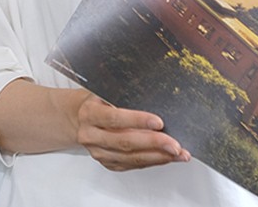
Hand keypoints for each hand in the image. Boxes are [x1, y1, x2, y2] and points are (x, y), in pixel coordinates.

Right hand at [75, 91, 189, 170]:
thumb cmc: (97, 103)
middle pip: (124, 142)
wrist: (79, 119)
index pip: (114, 118)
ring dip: (157, 157)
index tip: (159, 122)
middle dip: (153, 144)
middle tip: (174, 145)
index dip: (137, 121)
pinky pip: (132, 165)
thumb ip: (122, 97)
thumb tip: (156, 100)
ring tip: (177, 154)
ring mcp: (98, 152)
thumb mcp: (104, 93)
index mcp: (90, 113)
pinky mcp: (107, 163)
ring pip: (130, 158)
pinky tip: (165, 158)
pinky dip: (151, 161)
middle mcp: (90, 135)